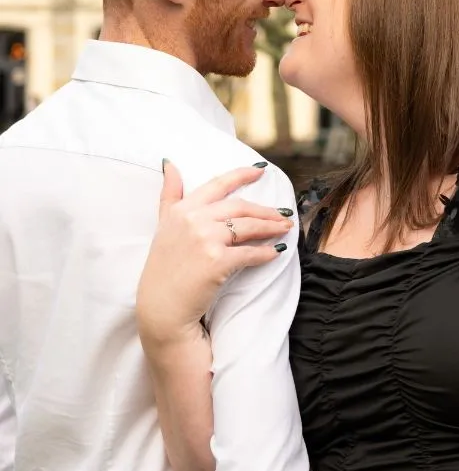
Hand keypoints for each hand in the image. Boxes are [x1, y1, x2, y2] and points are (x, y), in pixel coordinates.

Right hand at [136, 161, 293, 350]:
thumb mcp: (163, 225)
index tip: (261, 171)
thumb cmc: (163, 268)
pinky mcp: (218, 261)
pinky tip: (276, 252)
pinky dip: (267, 252)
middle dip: (265, 210)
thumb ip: (170, 194)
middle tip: (283, 213)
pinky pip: (251, 253)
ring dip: (272, 227)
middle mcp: (193, 220)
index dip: (242, 175)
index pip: (218, 185)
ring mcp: (206, 239)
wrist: (161, 307)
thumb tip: (169, 163)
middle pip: (240, 207)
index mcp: (182, 209)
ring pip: (249, 227)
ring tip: (286, 228)